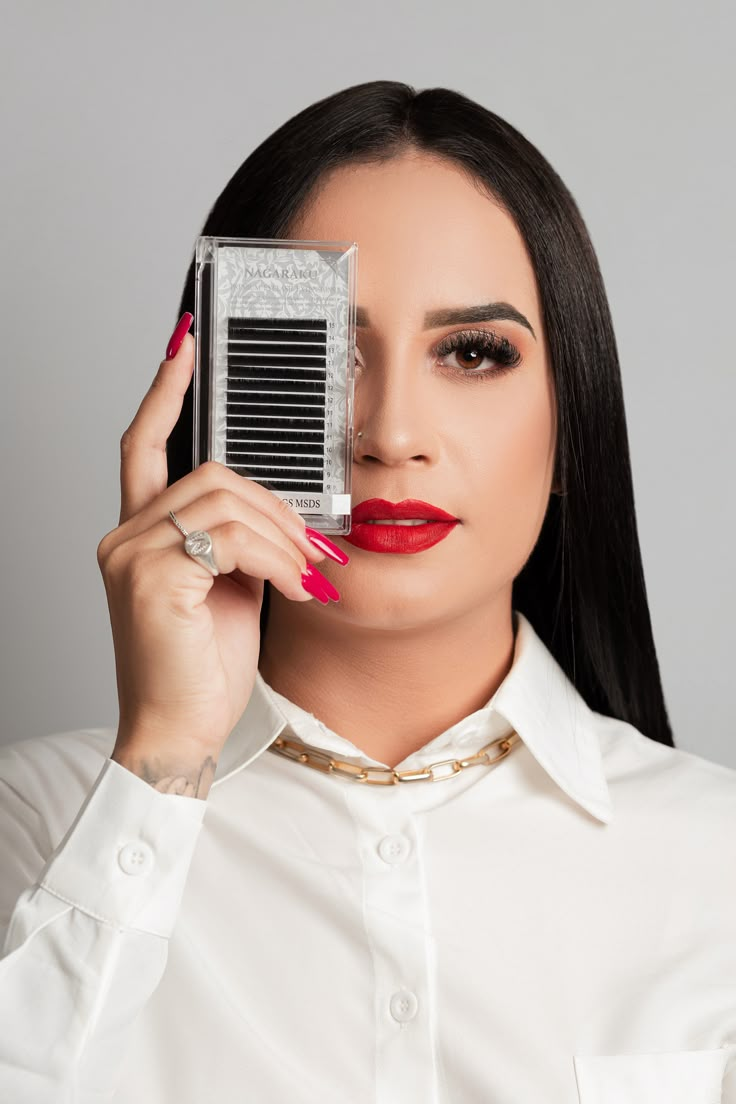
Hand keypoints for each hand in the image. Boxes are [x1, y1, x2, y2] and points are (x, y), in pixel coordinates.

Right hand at [96, 314, 345, 795]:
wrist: (182, 731)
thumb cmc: (204, 667)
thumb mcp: (230, 589)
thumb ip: (236, 541)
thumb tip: (276, 513)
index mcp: (140, 533)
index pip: (144, 445)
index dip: (164, 391)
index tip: (182, 345)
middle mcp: (124, 536)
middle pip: (211, 473)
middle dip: (276, 507)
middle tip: (315, 552)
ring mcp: (131, 555)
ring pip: (227, 502)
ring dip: (284, 539)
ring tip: (308, 580)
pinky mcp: (151, 578)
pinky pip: (231, 538)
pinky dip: (277, 560)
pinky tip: (296, 592)